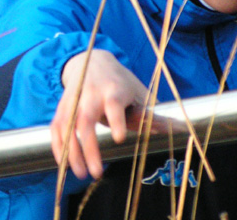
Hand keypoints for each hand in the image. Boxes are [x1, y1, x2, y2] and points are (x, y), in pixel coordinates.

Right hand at [50, 49, 147, 179]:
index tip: (119, 137)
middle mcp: (91, 93)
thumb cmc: (120, 82)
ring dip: (71, 151)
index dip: (116, 119)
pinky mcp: (62, 106)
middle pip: (86, 119)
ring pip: (67, 126)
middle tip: (97, 173)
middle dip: (89, 147)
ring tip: (81, 174)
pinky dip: (58, 146)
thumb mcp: (138, 91)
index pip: (113, 103)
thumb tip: (180, 128)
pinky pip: (56, 127)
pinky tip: (64, 164)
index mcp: (114, 88)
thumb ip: (151, 113)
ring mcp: (74, 99)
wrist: (90, 61)